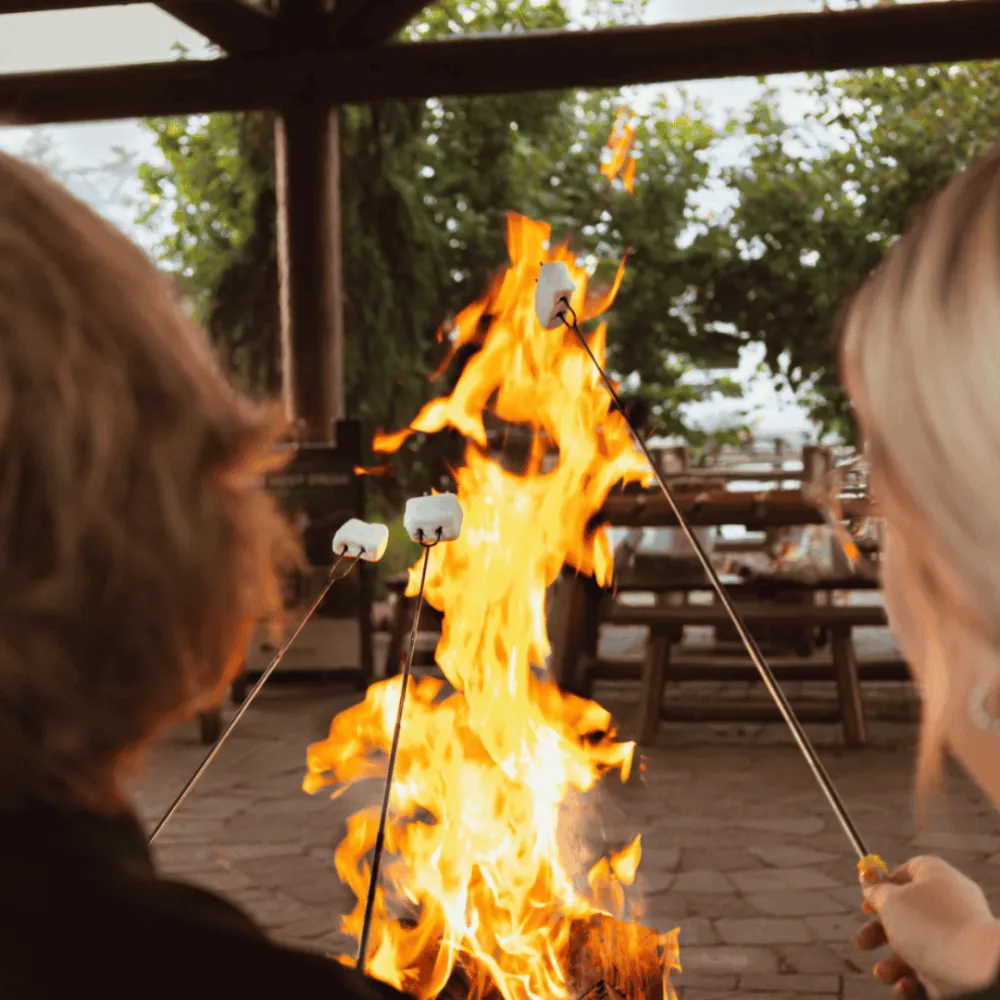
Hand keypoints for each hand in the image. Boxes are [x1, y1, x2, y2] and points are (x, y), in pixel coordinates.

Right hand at [855, 855, 998, 997]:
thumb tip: (869, 881)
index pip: (909, 871)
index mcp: (937, 878)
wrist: (977, 972)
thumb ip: (875, 890)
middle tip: (862, 943)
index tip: (867, 901)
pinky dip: (911, 980)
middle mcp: (948, 906)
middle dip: (878, 933)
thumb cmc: (931, 926)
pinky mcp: (959, 968)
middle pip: (905, 914)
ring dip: (891, 963)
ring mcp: (955, 938)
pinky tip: (906, 984)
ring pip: (913, 948)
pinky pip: (928, 971)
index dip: (884, 884)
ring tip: (884, 973)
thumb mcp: (890, 900)